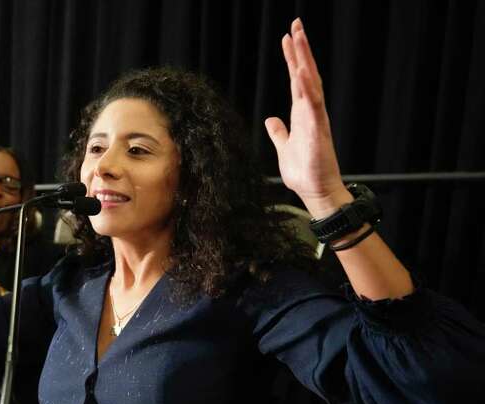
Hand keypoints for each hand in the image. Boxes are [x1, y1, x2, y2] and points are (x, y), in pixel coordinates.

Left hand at [264, 18, 349, 218]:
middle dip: (300, 50)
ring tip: (299, 39)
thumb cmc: (304, 172)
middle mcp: (311, 112)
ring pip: (311, 84)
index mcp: (302, 113)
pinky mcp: (318, 131)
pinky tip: (303, 72)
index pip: (297, 80)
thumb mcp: (284, 148)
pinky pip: (313, 105)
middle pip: (306, 75)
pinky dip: (308, 88)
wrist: (315, 192)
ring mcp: (316, 120)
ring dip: (304, 61)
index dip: (293, 58)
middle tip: (296, 25)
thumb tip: (270, 120)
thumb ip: (279, 132)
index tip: (288, 37)